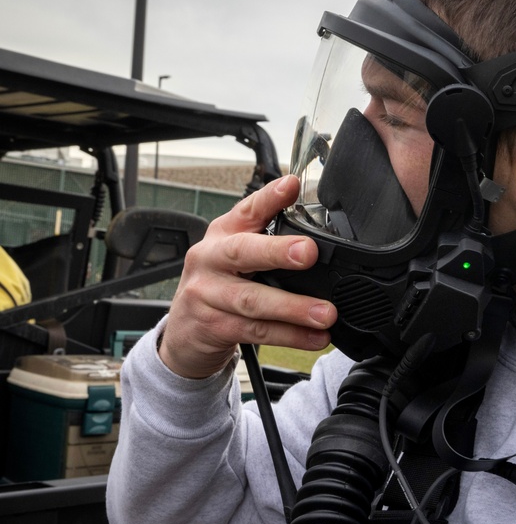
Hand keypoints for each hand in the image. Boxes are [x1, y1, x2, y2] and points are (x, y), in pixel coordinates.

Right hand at [158, 175, 335, 377]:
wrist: (183, 334)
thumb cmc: (220, 286)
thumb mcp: (237, 257)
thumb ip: (270, 242)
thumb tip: (323, 240)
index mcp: (223, 234)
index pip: (247, 210)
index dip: (269, 198)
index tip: (291, 186)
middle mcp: (210, 259)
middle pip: (243, 252)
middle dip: (277, 251)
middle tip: (309, 253)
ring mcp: (207, 294)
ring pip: (253, 300)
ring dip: (294, 307)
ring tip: (325, 313)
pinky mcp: (212, 326)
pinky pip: (256, 332)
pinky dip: (289, 335)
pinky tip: (314, 337)